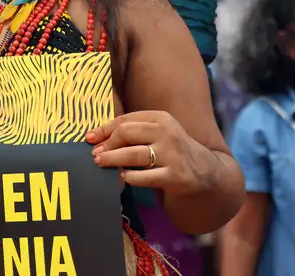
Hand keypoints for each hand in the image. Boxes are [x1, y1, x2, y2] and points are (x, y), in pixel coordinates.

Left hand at [86, 111, 217, 195]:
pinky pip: (143, 177)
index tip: (89, 139)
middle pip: (126, 133)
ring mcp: (171, 154)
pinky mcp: (174, 175)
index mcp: (160, 118)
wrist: (205, 171)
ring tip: (101, 163)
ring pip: (132, 155)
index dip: (104, 129)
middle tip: (96, 155)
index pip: (125, 120)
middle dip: (107, 144)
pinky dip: (129, 177)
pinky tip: (124, 176)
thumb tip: (94, 138)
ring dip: (112, 160)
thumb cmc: (171, 149)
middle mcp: (166, 133)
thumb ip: (131, 132)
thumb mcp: (157, 133)